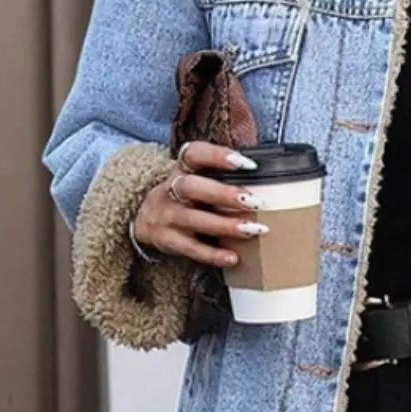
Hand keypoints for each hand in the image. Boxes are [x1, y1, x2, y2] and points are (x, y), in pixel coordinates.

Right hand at [132, 141, 267, 269]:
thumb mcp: (193, 178)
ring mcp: (168, 216)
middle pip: (192, 187)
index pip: (194, 154)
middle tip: (254, 201)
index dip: (218, 156)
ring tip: (253, 230)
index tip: (246, 163)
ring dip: (226, 225)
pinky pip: (191, 248)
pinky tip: (233, 258)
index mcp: (181, 169)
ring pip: (195, 219)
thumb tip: (265, 178)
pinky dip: (213, 255)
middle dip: (224, 194)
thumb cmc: (183, 197)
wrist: (145, 220)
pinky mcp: (169, 240)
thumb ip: (219, 176)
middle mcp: (172, 190)